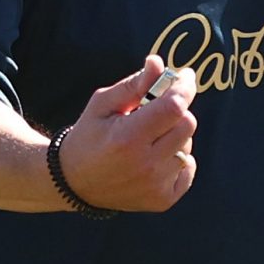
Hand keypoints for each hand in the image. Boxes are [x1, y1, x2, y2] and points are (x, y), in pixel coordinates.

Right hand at [57, 54, 198, 212]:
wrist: (74, 182)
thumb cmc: (89, 136)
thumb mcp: (102, 104)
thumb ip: (133, 84)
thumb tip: (158, 63)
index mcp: (128, 137)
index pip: (174, 107)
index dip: (184, 87)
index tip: (185, 75)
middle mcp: (145, 165)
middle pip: (187, 125)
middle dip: (176, 110)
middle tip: (159, 109)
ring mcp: (155, 185)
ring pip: (188, 146)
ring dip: (174, 135)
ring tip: (150, 137)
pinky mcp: (162, 200)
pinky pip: (188, 168)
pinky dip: (179, 158)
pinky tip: (157, 157)